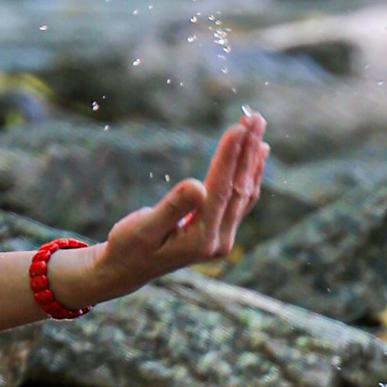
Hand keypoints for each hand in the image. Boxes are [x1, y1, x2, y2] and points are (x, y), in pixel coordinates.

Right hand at [59, 113, 266, 307]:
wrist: (128, 270)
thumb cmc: (130, 246)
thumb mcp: (144, 228)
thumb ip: (171, 208)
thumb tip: (196, 186)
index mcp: (201, 239)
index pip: (221, 190)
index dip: (230, 157)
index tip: (238, 128)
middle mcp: (219, 240)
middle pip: (239, 188)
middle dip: (248, 150)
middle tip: (255, 116)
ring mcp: (222, 238)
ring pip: (244, 191)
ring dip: (252, 158)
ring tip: (258, 126)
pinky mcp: (220, 232)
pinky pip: (241, 199)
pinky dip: (249, 174)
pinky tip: (257, 154)